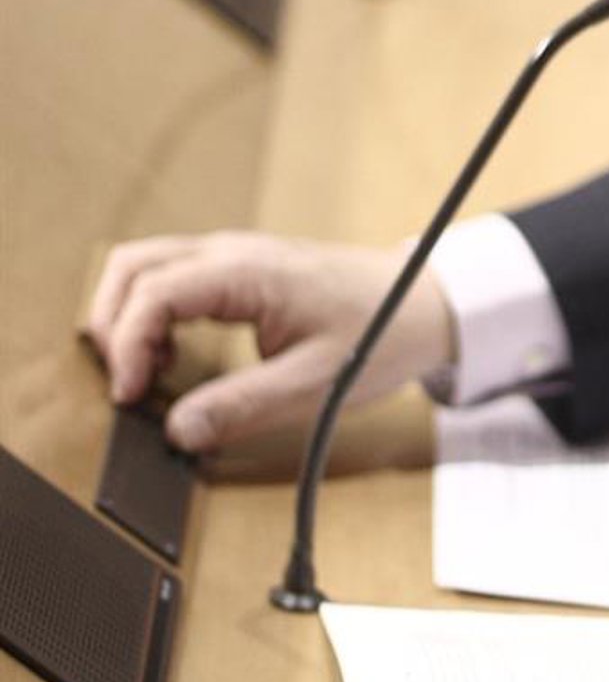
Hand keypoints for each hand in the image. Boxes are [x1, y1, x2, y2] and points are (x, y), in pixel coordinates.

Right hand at [85, 232, 453, 453]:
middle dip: (111, 325)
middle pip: (132, 267)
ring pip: (146, 268)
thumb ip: (243, 407)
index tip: (130, 398)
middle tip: (125, 384)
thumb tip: (178, 430)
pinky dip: (152, 313)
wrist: (423, 302)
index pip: (153, 294)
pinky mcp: (238, 268)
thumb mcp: (315, 384)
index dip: (126, 346)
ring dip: (129, 317)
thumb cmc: (380, 333)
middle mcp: (231, 251)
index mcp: (247, 271)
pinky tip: (172, 357)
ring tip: (149, 374)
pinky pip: (172, 278)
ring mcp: (233, 254)